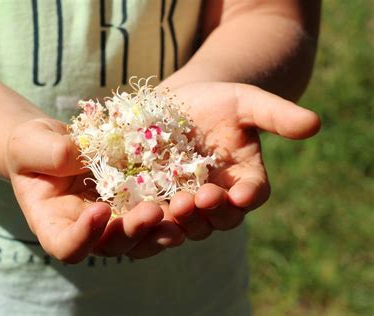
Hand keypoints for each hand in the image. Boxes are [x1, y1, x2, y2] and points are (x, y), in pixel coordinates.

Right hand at [6, 118, 183, 262]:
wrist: (59, 143)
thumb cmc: (34, 147)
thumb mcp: (30, 143)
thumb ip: (47, 153)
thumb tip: (74, 156)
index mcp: (55, 224)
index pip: (66, 246)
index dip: (82, 238)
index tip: (97, 211)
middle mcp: (88, 231)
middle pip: (111, 245)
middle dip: (132, 232)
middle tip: (151, 212)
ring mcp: (115, 220)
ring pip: (140, 238)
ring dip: (161, 229)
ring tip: (181, 211)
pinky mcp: (136, 204)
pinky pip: (157, 213)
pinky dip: (174, 209)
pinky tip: (192, 195)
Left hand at [162, 82, 320, 238]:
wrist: (180, 104)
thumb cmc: (219, 102)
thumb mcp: (246, 101)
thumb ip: (276, 115)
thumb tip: (315, 124)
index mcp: (246, 180)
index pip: (253, 194)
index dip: (248, 196)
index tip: (240, 194)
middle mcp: (219, 199)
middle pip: (221, 217)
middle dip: (211, 212)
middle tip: (199, 199)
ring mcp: (188, 202)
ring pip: (189, 223)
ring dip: (182, 220)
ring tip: (172, 207)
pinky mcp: (159, 201)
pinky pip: (158, 218)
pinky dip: (152, 220)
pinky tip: (141, 213)